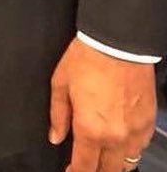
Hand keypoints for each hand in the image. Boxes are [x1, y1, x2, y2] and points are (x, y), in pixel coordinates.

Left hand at [49, 37, 155, 171]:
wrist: (118, 43)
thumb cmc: (88, 59)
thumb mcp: (61, 83)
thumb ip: (58, 114)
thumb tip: (55, 136)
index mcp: (90, 129)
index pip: (84, 167)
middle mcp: (115, 137)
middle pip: (107, 171)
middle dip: (94, 171)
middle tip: (85, 164)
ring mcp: (134, 132)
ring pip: (126, 164)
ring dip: (113, 164)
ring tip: (102, 157)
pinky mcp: (148, 123)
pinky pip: (140, 147)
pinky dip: (130, 150)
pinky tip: (120, 142)